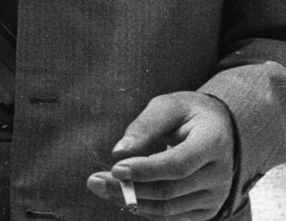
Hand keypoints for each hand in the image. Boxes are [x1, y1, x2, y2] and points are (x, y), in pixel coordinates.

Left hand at [86, 92, 235, 219]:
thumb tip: (119, 152)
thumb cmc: (188, 113)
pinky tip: (121, 196)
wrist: (220, 129)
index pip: (178, 164)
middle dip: (128, 188)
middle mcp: (220, 175)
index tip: (115, 168)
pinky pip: (172, 216)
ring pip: (168, 208)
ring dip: (131, 201)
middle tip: (94, 180)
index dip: (145, 170)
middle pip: (169, 190)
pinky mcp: (207, 209)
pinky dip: (144, 209)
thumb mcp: (168, 106)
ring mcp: (216, 196)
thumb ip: (145, 126)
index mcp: (213, 143)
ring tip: (101, 188)